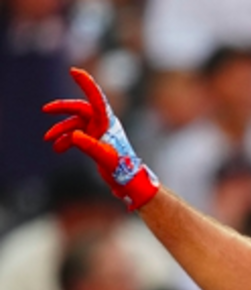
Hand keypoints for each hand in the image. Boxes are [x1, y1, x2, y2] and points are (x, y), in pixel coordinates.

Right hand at [42, 67, 158, 209]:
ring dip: (60, 130)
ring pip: (74, 123)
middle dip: (61, 109)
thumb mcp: (105, 157)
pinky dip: (65, 140)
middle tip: (45, 110)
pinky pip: (75, 135)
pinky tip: (57, 148)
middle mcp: (103, 123)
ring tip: (48, 140)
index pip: (96, 98)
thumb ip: (89, 146)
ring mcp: (98, 131)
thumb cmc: (121, 168)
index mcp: (108, 122)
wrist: (128, 181)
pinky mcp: (94, 140)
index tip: (74, 70)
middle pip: (79, 109)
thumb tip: (73, 135)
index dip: (86, 83)